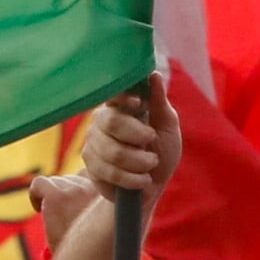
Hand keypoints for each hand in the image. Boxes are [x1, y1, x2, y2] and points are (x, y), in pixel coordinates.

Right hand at [78, 81, 181, 199]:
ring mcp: (93, 143)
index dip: (122, 96)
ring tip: (151, 164)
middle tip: (152, 140)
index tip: (139, 103)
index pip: (112, 93)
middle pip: (111, 122)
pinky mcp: (91, 166)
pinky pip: (109, 172)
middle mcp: (101, 121)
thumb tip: (153, 75)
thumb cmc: (162, 149)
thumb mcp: (167, 125)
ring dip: (139, 161)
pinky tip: (143, 179)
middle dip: (138, 135)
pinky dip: (132, 178)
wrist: (154, 184)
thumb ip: (159, 101)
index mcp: (120, 106)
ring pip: (112, 151)